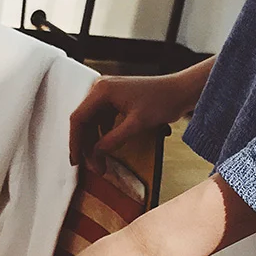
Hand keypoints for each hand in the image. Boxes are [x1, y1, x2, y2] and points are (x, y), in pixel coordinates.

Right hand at [70, 57, 215, 172]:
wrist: (180, 91)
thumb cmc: (162, 102)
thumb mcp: (137, 124)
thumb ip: (114, 139)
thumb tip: (96, 154)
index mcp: (102, 90)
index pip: (79, 118)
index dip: (76, 142)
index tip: (76, 161)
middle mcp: (101, 88)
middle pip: (84, 121)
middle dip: (87, 145)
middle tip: (93, 167)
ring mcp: (108, 93)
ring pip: (93, 121)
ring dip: (95, 142)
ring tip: (101, 162)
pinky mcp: (116, 99)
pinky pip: (103, 119)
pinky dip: (103, 134)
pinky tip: (106, 147)